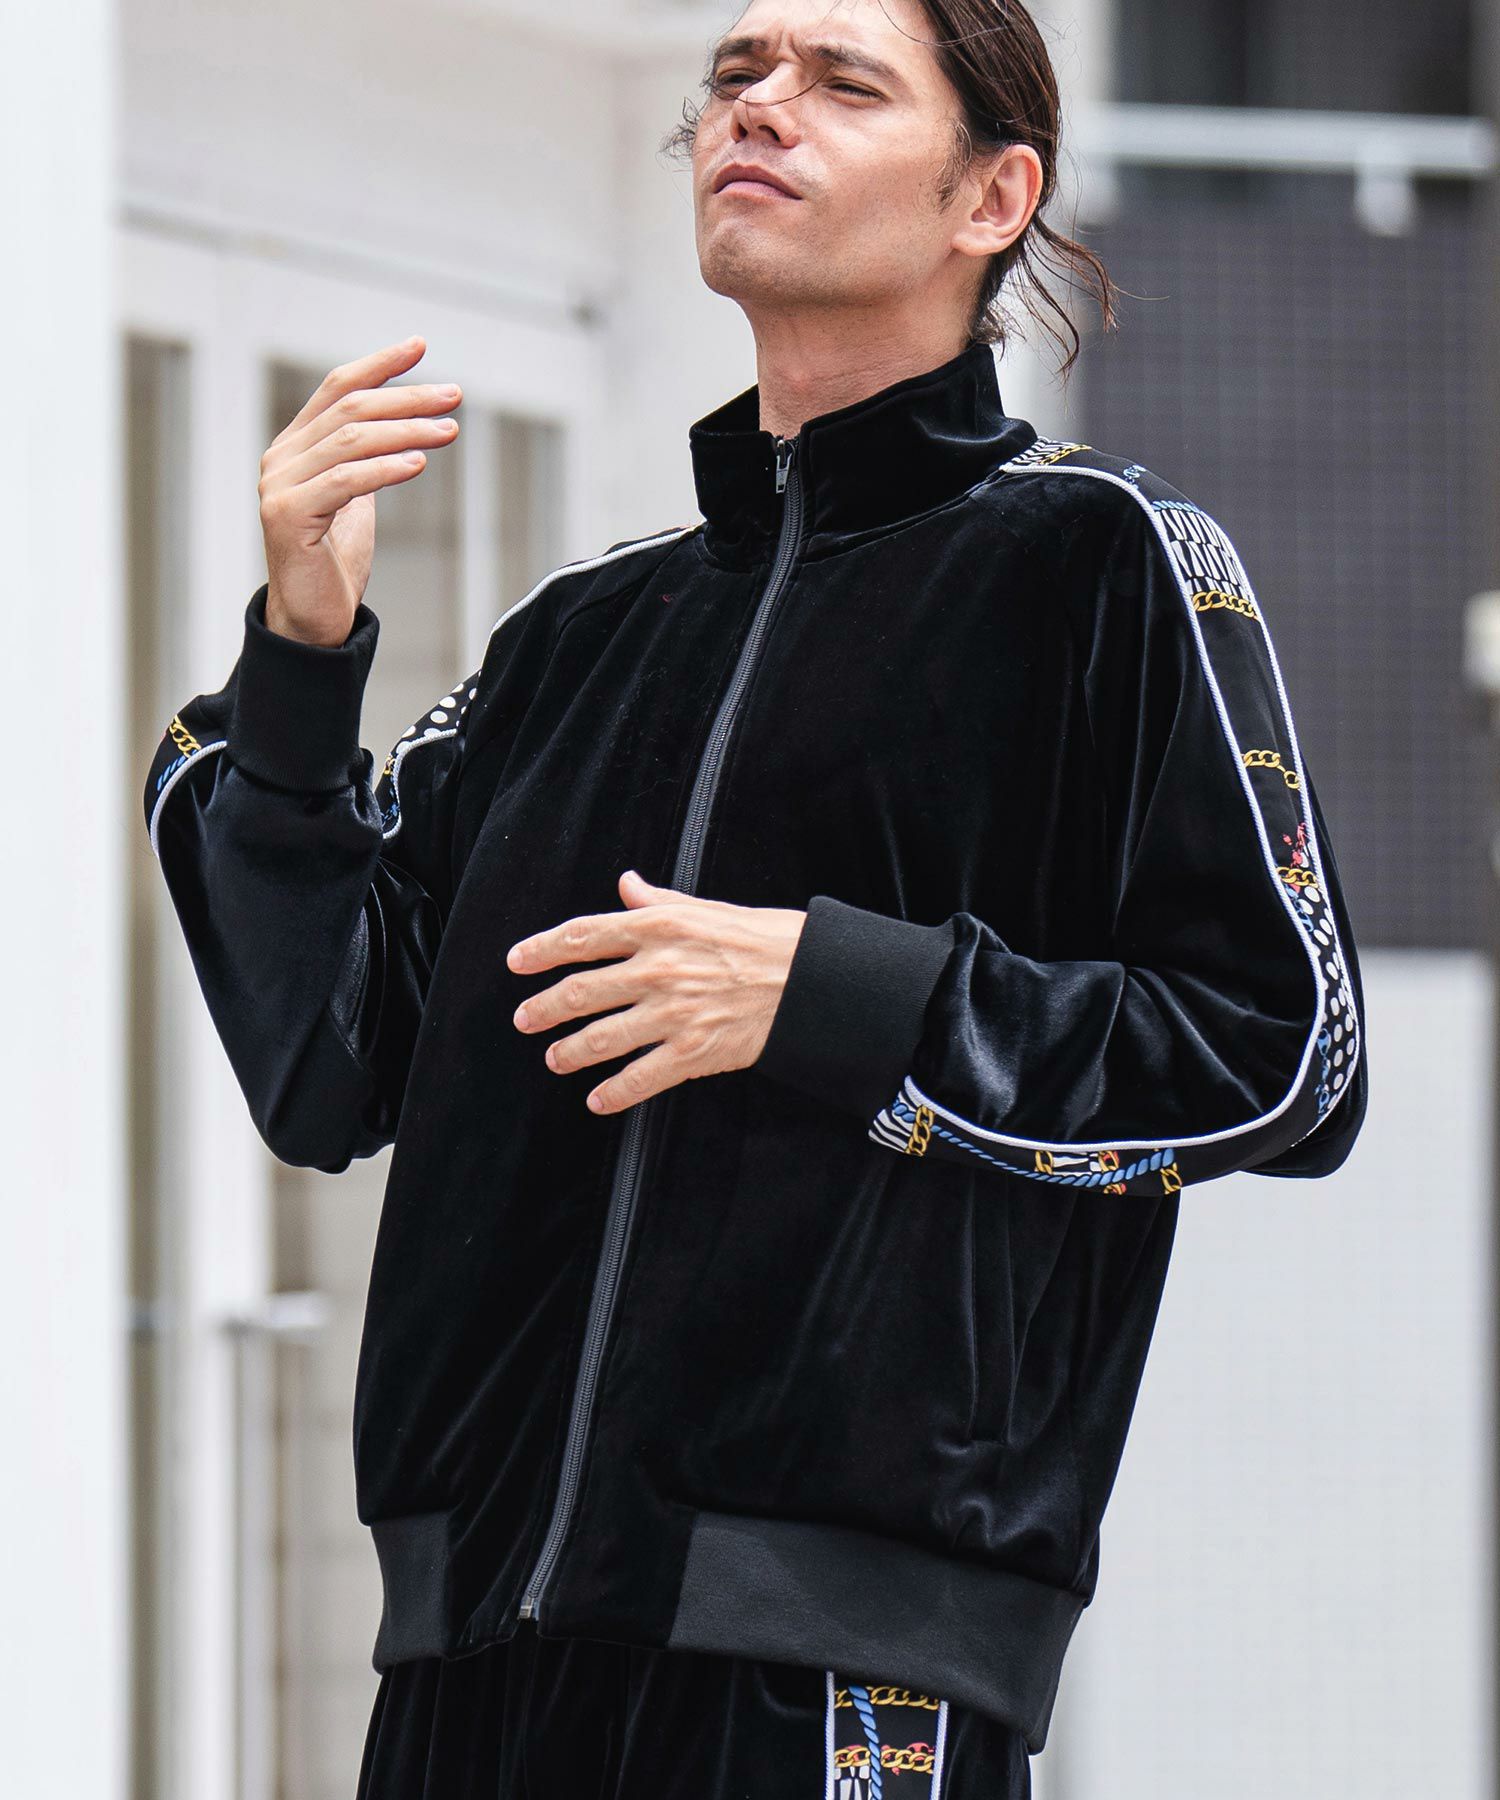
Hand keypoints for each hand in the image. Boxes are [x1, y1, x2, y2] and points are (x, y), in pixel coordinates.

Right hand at [256, 335, 462, 646]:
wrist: (311, 619)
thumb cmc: (335, 562)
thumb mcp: (355, 500)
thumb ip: (365, 462)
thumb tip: (404, 429)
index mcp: (296, 447)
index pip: (337, 389)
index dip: (379, 365)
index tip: (420, 346)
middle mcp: (281, 458)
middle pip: (351, 410)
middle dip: (407, 398)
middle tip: (453, 396)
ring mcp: (279, 486)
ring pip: (351, 442)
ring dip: (406, 431)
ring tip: (448, 431)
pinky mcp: (287, 516)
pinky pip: (345, 482)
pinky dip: (385, 469)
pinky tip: (419, 464)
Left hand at [506, 869, 806, 1114]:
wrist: (813, 979)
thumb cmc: (766, 939)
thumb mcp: (708, 909)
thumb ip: (659, 901)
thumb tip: (627, 885)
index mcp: (658, 927)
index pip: (583, 936)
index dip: (542, 950)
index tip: (517, 963)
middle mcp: (657, 969)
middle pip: (580, 991)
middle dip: (544, 1009)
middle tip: (524, 1020)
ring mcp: (672, 1013)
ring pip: (601, 1037)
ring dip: (570, 1052)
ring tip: (555, 1058)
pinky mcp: (693, 1051)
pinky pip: (640, 1078)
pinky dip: (614, 1093)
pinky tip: (597, 1100)